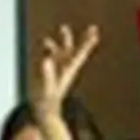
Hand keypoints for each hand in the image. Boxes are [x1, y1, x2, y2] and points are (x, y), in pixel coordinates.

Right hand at [33, 24, 99, 139]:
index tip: (95, 33)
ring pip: (63, 51)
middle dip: (83, 39)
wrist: (44, 112)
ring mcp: (58, 70)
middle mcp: (65, 68)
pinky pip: (52, 57)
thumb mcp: (47, 89)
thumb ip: (47, 74)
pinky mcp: (50, 72)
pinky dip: (50, 49)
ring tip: (63, 27)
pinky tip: (45, 44)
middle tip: (94, 28)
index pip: (79, 54)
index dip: (87, 43)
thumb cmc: (47, 103)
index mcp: (68, 71)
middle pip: (75, 50)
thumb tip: (46, 58)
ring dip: (63, 40)